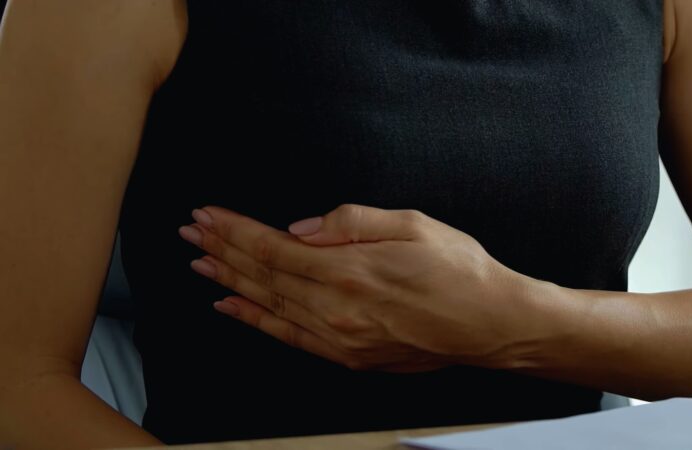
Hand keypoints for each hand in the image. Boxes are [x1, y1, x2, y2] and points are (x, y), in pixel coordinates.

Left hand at [178, 204, 526, 371]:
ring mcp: (340, 337)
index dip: (236, 230)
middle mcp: (337, 307)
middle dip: (223, 249)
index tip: (208, 216)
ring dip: (230, 280)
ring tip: (200, 262)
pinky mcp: (349, 356)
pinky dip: (255, 320)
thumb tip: (300, 227)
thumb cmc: (459, 271)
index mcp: (351, 268)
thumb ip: (351, 221)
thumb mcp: (413, 224)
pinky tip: (232, 305)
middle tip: (191, 232)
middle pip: (264, 275)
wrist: (490, 325)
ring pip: (269, 305)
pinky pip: (289, 337)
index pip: (275, 246)